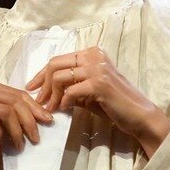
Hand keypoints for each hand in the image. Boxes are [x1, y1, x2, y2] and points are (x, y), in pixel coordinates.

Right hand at [0, 79, 52, 169]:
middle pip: (12, 100)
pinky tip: (0, 143)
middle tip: (36, 137)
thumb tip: (46, 113)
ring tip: (19, 145)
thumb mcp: (6, 123)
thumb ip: (19, 113)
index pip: (17, 93)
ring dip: (16, 130)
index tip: (48, 120)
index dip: (35, 107)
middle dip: (28, 120)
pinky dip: (0, 133)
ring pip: (4, 111)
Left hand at [25, 47, 169, 156]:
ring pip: (59, 77)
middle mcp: (95, 56)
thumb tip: (45, 92)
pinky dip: (63, 101)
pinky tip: (63, 109)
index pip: (59, 59)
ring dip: (51, 95)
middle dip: (42, 83)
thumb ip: (70, 86)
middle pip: (55, 64)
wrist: (138, 116)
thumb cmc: (113, 104)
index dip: (41, 74)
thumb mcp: (88, 92)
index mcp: (92, 53)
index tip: (32, 87)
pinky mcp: (99, 84)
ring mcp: (98, 68)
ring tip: (49, 108)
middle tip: (37, 99)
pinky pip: (70, 91)